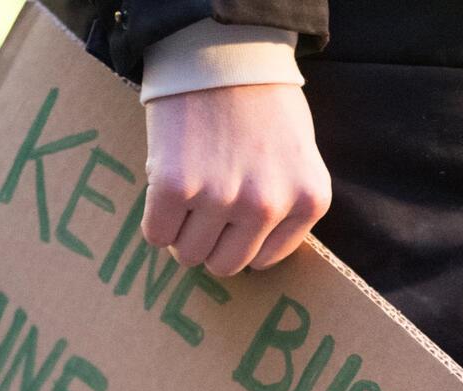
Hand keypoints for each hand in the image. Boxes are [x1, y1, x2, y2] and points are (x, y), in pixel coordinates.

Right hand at [142, 84, 331, 276]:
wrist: (222, 54)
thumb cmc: (262, 102)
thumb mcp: (299, 157)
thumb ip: (285, 205)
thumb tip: (251, 255)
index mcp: (306, 201)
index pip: (263, 260)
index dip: (241, 241)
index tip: (231, 219)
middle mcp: (267, 205)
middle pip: (224, 264)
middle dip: (208, 244)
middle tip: (202, 212)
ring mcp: (221, 197)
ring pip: (189, 255)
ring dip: (181, 233)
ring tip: (186, 197)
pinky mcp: (175, 185)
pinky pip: (156, 234)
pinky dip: (156, 220)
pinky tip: (166, 190)